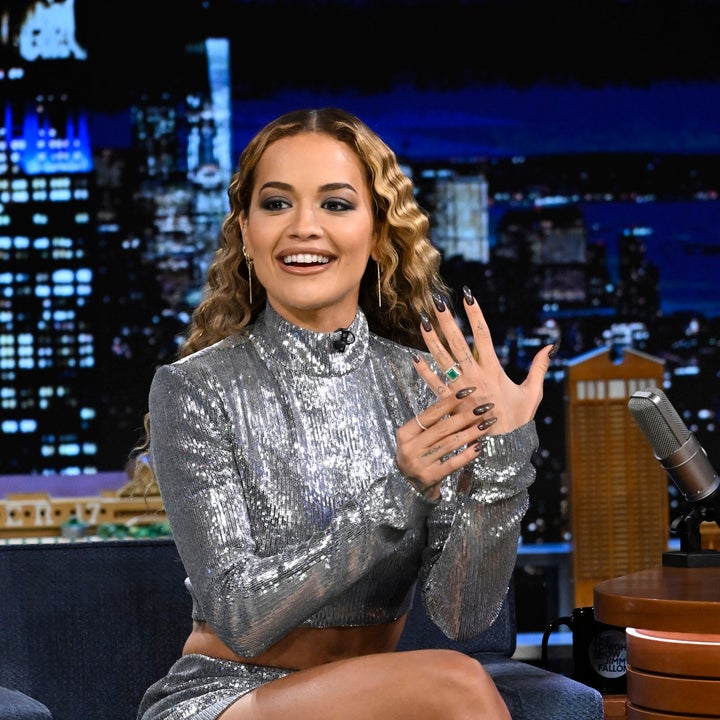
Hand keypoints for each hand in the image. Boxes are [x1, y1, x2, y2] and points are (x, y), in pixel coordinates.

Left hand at [395, 286, 557, 495]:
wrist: (502, 449)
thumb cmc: (518, 420)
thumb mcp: (533, 393)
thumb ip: (539, 368)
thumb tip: (551, 346)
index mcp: (493, 371)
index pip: (484, 335)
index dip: (475, 314)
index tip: (467, 296)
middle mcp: (474, 377)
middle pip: (458, 343)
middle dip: (448, 321)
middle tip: (437, 301)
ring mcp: (459, 389)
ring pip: (442, 360)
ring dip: (431, 340)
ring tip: (422, 320)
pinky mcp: (449, 404)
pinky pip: (433, 385)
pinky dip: (423, 371)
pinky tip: (413, 357)